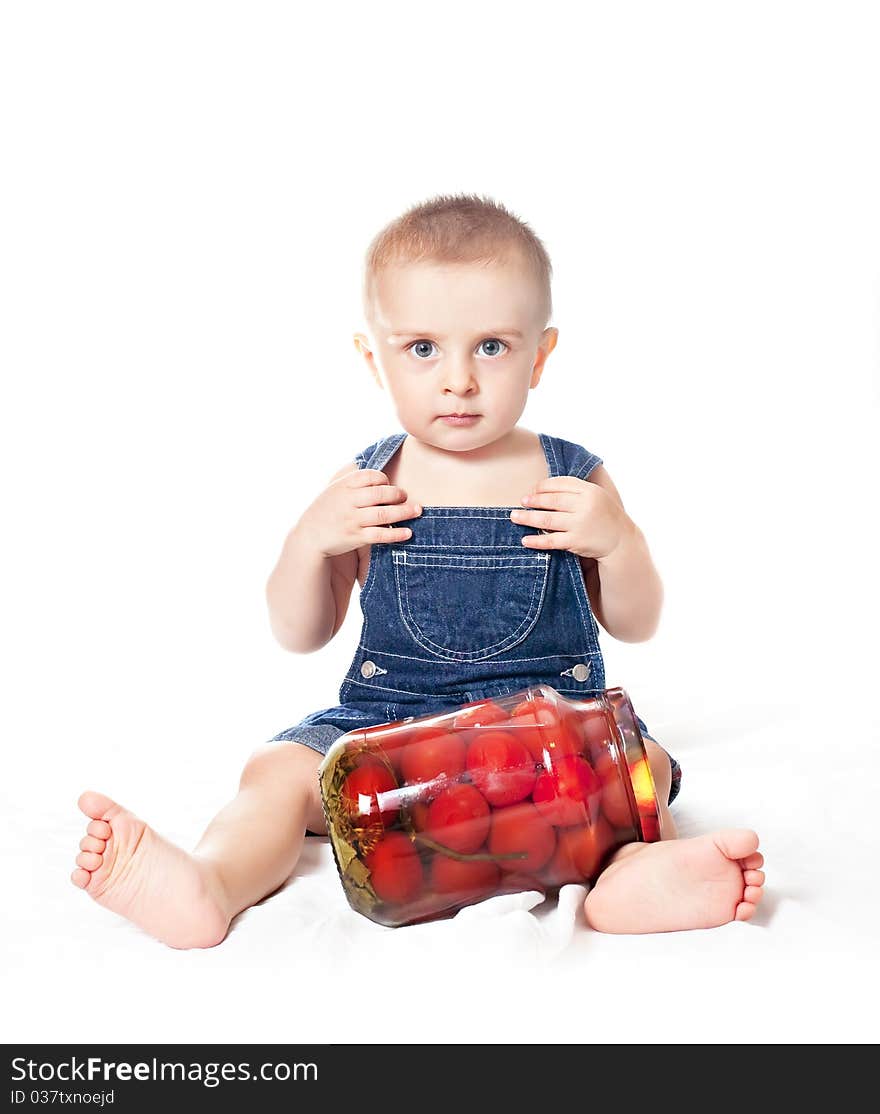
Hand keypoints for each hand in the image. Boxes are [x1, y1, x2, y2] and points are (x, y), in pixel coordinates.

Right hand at [296, 469, 422, 558]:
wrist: (309, 536)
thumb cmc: (327, 511)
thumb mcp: (335, 490)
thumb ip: (354, 482)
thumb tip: (381, 475)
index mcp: (344, 486)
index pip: (370, 476)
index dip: (384, 479)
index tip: (388, 485)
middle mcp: (348, 502)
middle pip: (380, 494)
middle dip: (398, 494)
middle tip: (406, 496)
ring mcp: (352, 520)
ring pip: (383, 515)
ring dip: (403, 512)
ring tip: (417, 511)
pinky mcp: (356, 537)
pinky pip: (380, 535)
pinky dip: (396, 534)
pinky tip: (407, 532)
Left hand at [509, 477, 631, 559]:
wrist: (621, 540)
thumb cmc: (604, 516)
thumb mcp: (596, 497)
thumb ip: (575, 491)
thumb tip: (543, 489)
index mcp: (589, 491)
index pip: (560, 484)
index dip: (543, 486)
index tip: (532, 490)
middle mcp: (584, 506)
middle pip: (551, 500)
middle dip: (533, 500)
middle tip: (521, 502)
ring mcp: (580, 524)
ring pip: (547, 519)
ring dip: (527, 518)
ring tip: (514, 517)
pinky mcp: (576, 541)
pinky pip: (551, 540)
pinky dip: (536, 540)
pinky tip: (525, 540)